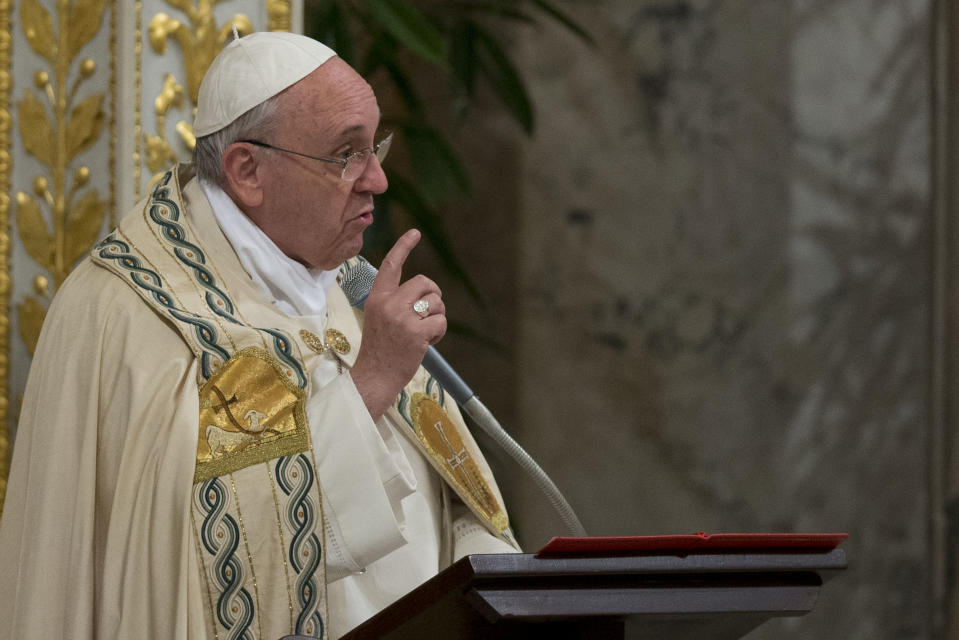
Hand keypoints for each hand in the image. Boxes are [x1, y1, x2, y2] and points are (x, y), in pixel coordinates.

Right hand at [350, 229, 446, 419]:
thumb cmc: (379, 349)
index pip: (391, 265)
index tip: (415, 233)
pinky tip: (427, 343)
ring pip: (436, 301)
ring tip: (424, 332)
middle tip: (429, 312)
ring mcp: (402, 318)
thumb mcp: (378, 317)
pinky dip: (439, 332)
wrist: (374, 376)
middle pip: (425, 282)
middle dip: (434, 295)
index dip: (404, 247)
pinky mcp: (416, 333)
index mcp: (377, 297)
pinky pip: (440, 322)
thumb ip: (395, 302)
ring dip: (437, 316)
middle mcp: (389, 303)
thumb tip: (423, 293)